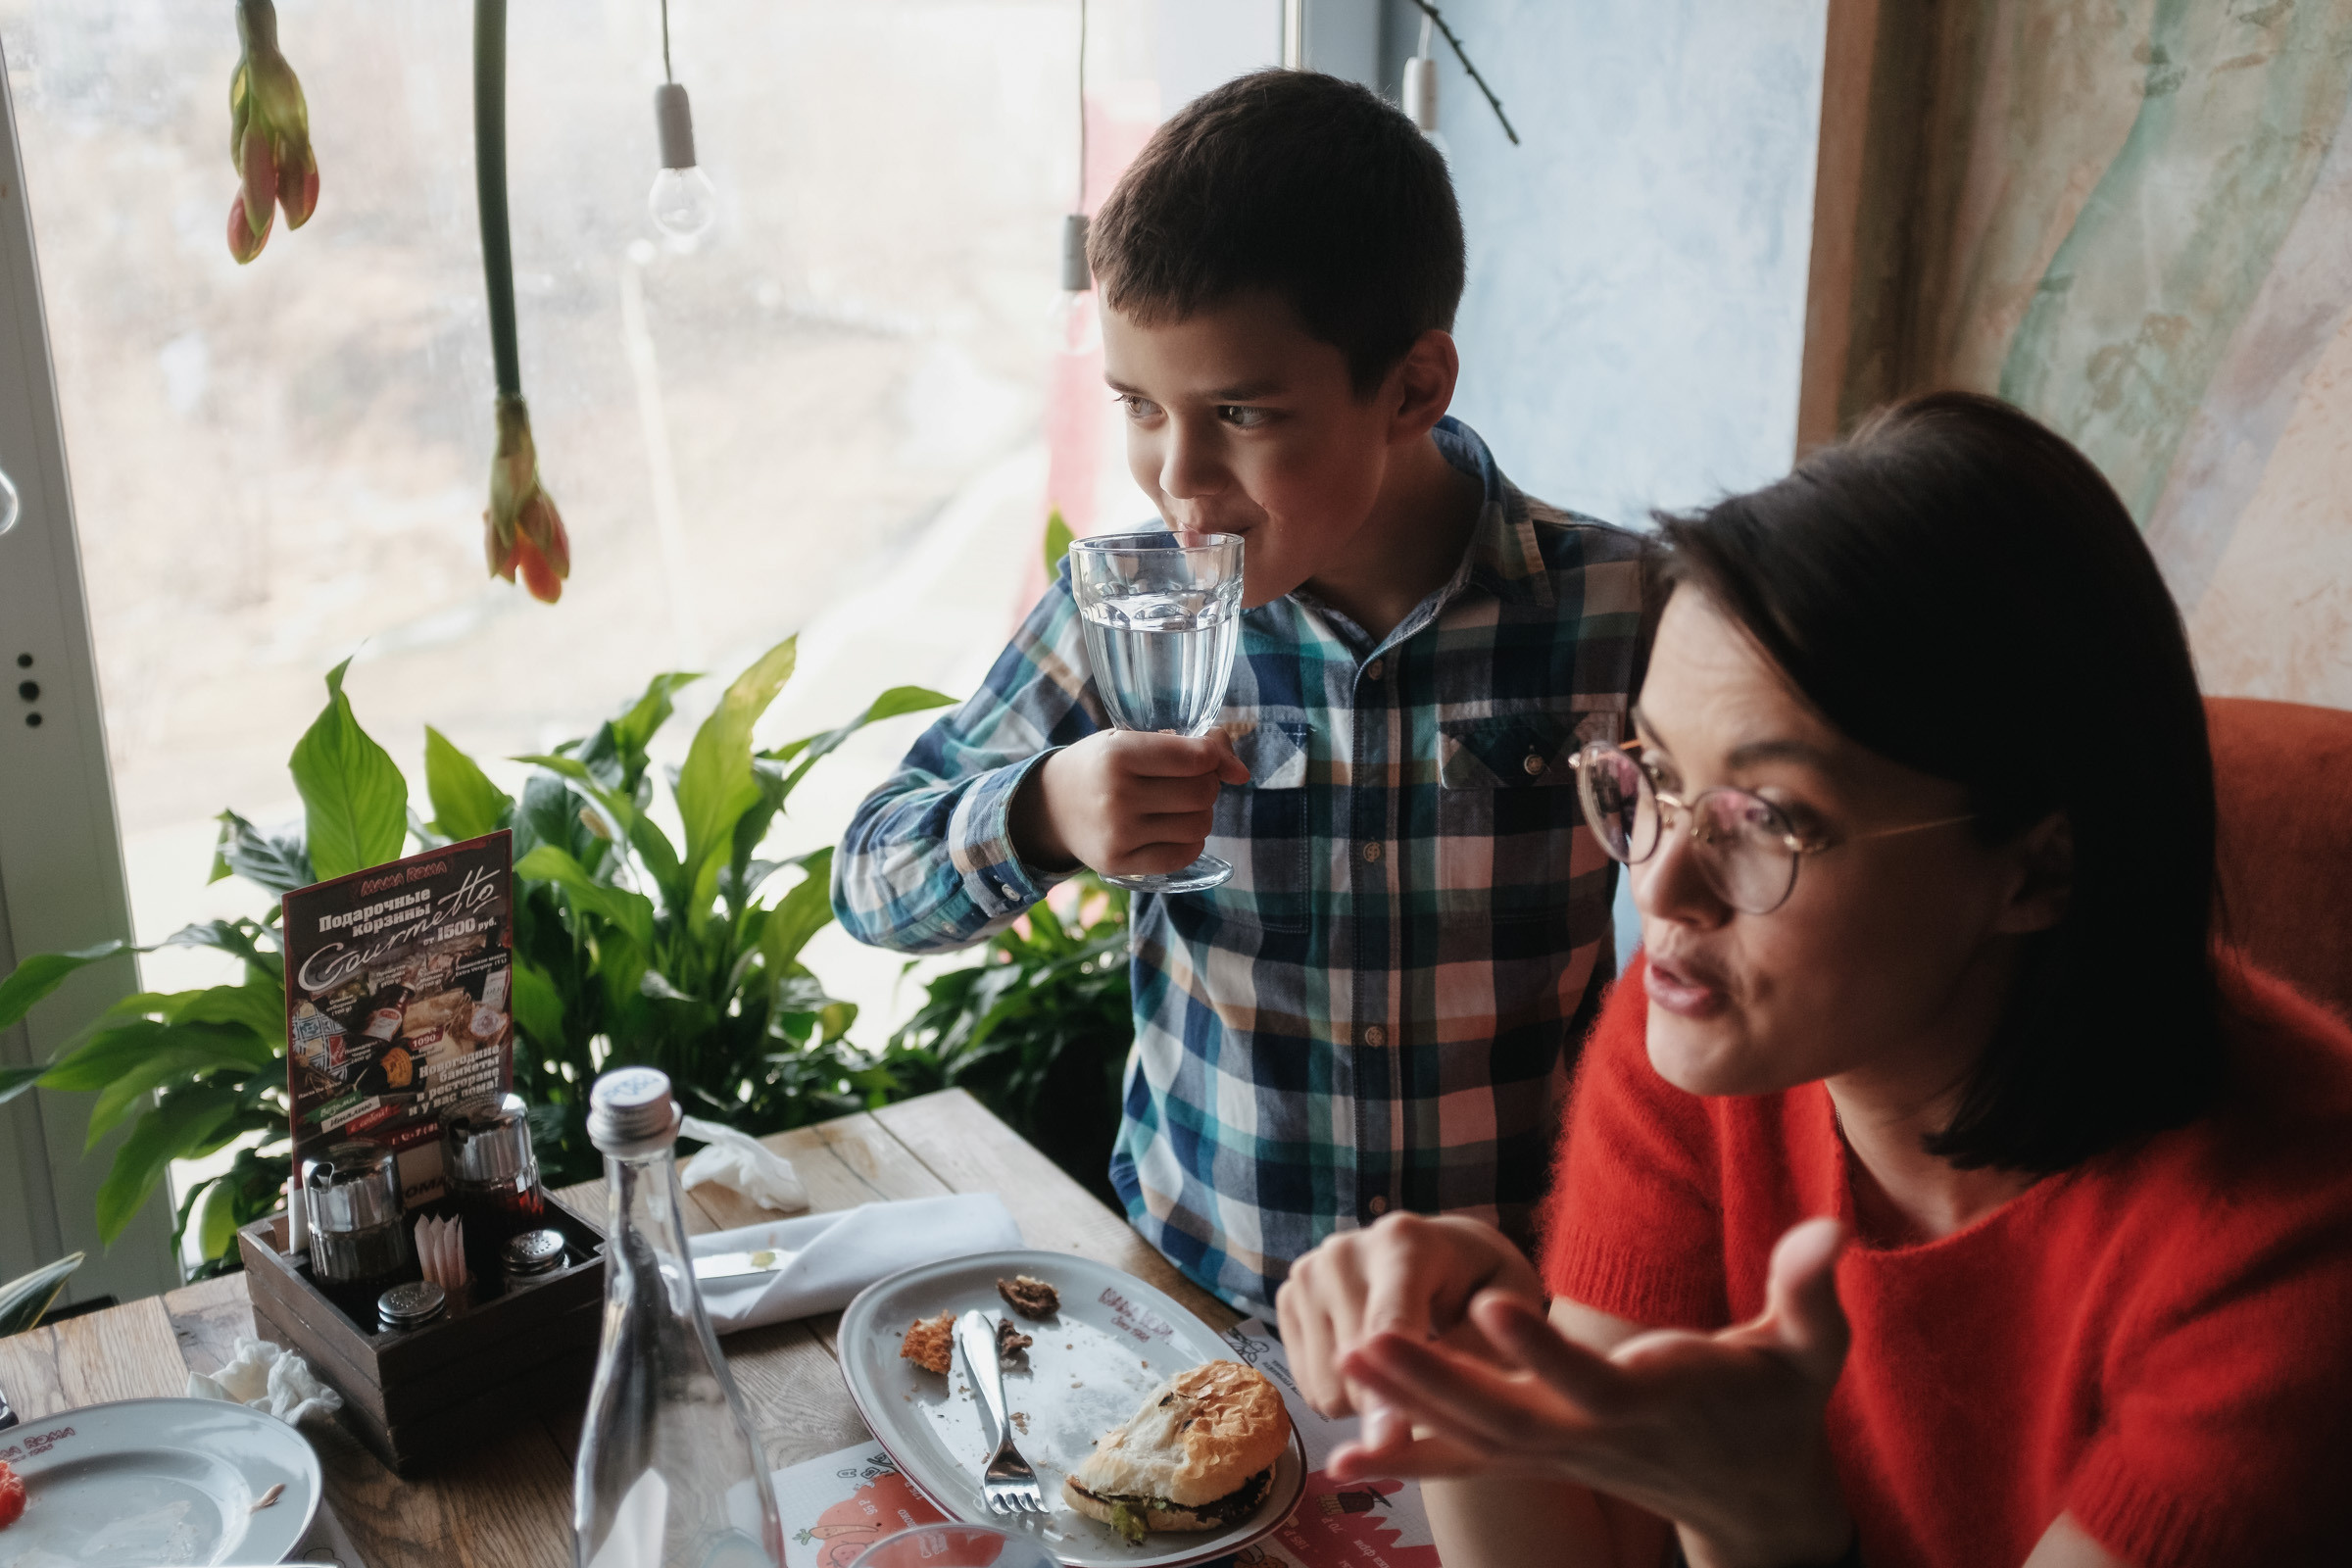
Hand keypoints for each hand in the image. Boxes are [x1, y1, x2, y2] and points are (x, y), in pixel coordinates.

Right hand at [1011, 729, 1248, 877]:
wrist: (1051, 806)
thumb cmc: (1100, 765)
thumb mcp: (1131, 739)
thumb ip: (1188, 746)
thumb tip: (1242, 773)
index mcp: (1118, 754)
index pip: (1195, 757)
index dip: (1215, 756)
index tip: (1210, 757)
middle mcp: (1117, 795)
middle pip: (1201, 793)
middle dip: (1208, 784)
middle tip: (1191, 781)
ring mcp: (1118, 834)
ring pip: (1198, 826)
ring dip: (1201, 814)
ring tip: (1181, 805)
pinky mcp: (1120, 863)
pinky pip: (1183, 855)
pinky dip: (1190, 841)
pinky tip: (1173, 828)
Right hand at [1277, 1213, 1543, 1436]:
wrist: (1443, 1251)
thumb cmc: (1486, 1285)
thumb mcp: (1510, 1311)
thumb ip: (1477, 1358)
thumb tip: (1427, 1407)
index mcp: (1405, 1242)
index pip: (1388, 1327)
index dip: (1389, 1390)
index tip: (1390, 1445)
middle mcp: (1343, 1250)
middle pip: (1354, 1369)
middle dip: (1396, 1401)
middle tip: (1437, 1388)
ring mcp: (1307, 1272)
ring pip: (1328, 1388)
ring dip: (1369, 1401)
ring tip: (1406, 1365)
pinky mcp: (1286, 1298)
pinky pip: (1308, 1387)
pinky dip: (1345, 1392)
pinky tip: (1375, 1361)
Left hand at [1331, 1218, 1855, 1567]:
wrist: (1755, 1494)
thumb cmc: (1779, 1405)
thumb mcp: (1809, 1350)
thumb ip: (1810, 1292)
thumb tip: (1833, 1230)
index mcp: (1654, 1402)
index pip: (1592, 1379)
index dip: (1544, 1350)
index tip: (1492, 1306)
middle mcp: (1595, 1434)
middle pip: (1507, 1414)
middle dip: (1436, 1380)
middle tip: (1369, 1341)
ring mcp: (1562, 1452)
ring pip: (1474, 1435)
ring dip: (1405, 1406)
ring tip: (1340, 1366)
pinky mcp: (1541, 1456)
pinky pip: (1466, 1462)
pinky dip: (1407, 1459)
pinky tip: (1341, 1464)